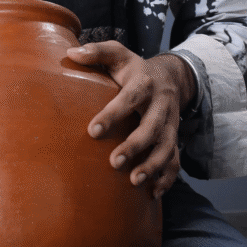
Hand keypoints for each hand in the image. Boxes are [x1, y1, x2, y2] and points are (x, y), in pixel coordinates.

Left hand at [66, 42, 195, 199]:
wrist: (171, 77)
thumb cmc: (134, 69)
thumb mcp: (118, 54)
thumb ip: (96, 52)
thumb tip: (70, 54)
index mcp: (144, 83)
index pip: (129, 99)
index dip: (112, 114)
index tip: (92, 131)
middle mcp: (161, 104)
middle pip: (152, 127)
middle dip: (135, 146)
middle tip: (114, 163)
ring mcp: (170, 124)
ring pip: (167, 147)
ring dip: (153, 165)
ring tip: (134, 181)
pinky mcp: (174, 138)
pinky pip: (176, 160)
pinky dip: (167, 179)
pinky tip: (153, 194)